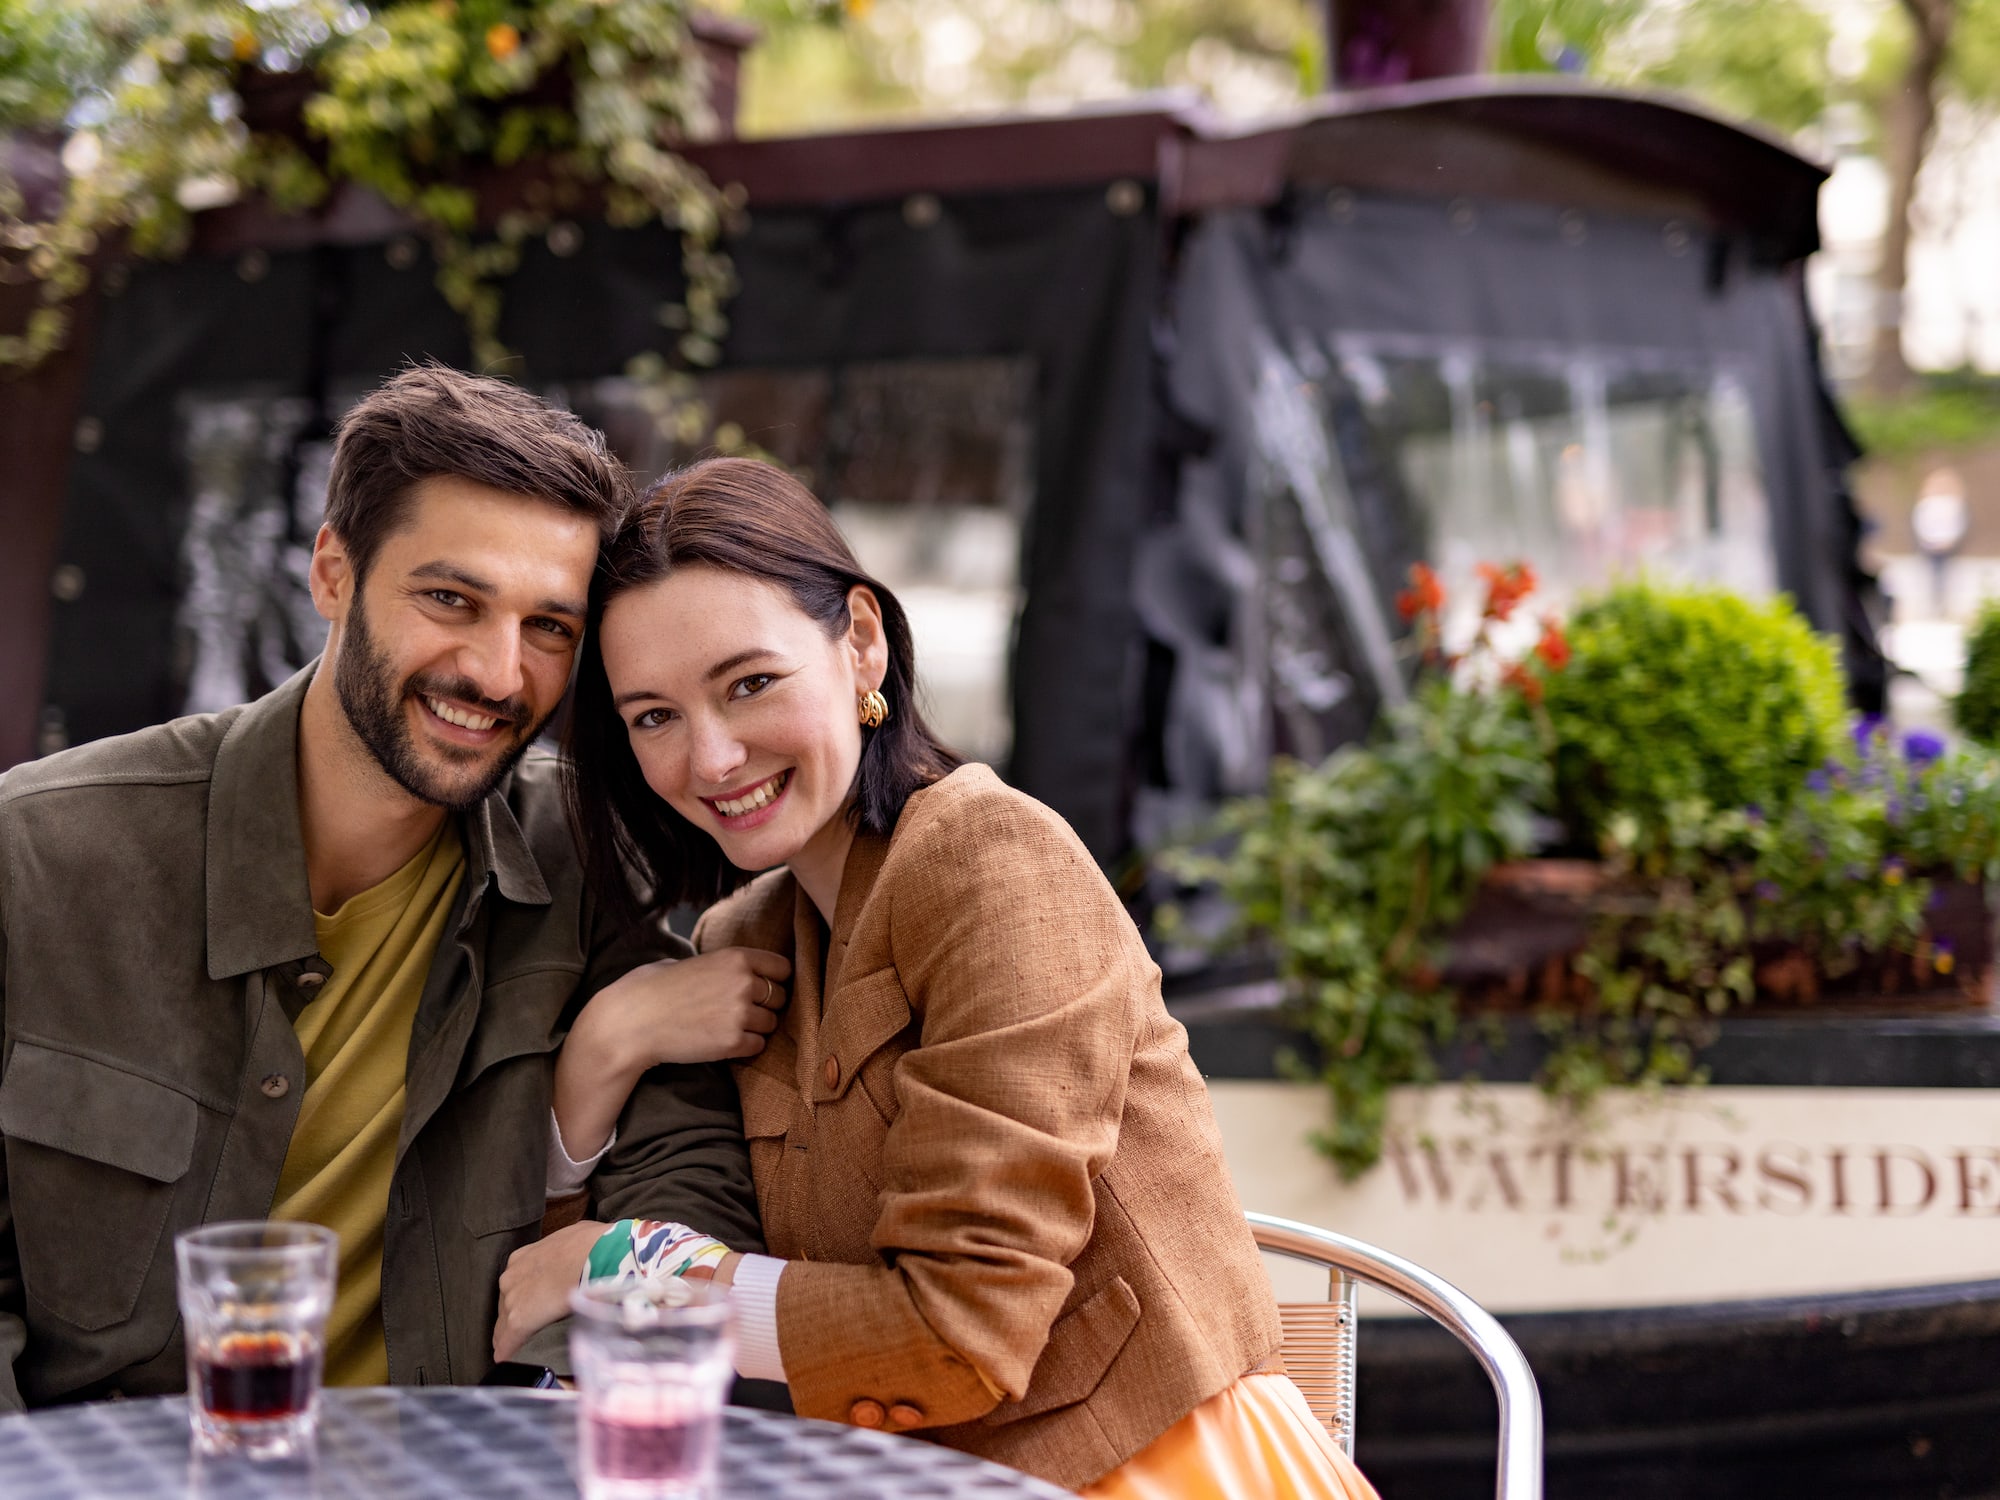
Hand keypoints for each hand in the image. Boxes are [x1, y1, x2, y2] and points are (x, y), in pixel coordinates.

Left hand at [494, 1219, 605, 1363]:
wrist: (598, 1256)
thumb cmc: (593, 1244)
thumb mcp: (574, 1238)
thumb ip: (565, 1252)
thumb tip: (577, 1256)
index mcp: (521, 1259)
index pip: (515, 1286)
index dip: (524, 1299)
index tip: (534, 1307)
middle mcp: (510, 1278)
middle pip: (506, 1306)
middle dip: (517, 1317)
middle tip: (532, 1330)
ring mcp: (512, 1301)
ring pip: (504, 1327)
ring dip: (513, 1337)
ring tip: (521, 1350)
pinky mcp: (518, 1323)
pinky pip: (507, 1344)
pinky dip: (509, 1353)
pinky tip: (509, 1361)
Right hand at [579, 947, 791, 1068]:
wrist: (631, 1022)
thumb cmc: (651, 989)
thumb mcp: (689, 961)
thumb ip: (719, 966)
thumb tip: (735, 970)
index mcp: (735, 957)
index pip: (783, 967)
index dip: (775, 979)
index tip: (765, 988)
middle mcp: (743, 982)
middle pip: (780, 997)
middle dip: (765, 1005)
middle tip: (741, 1012)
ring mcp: (740, 1013)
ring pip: (771, 1023)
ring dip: (756, 1028)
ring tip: (728, 1027)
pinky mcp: (733, 1042)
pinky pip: (758, 1046)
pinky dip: (745, 1047)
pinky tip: (723, 1042)